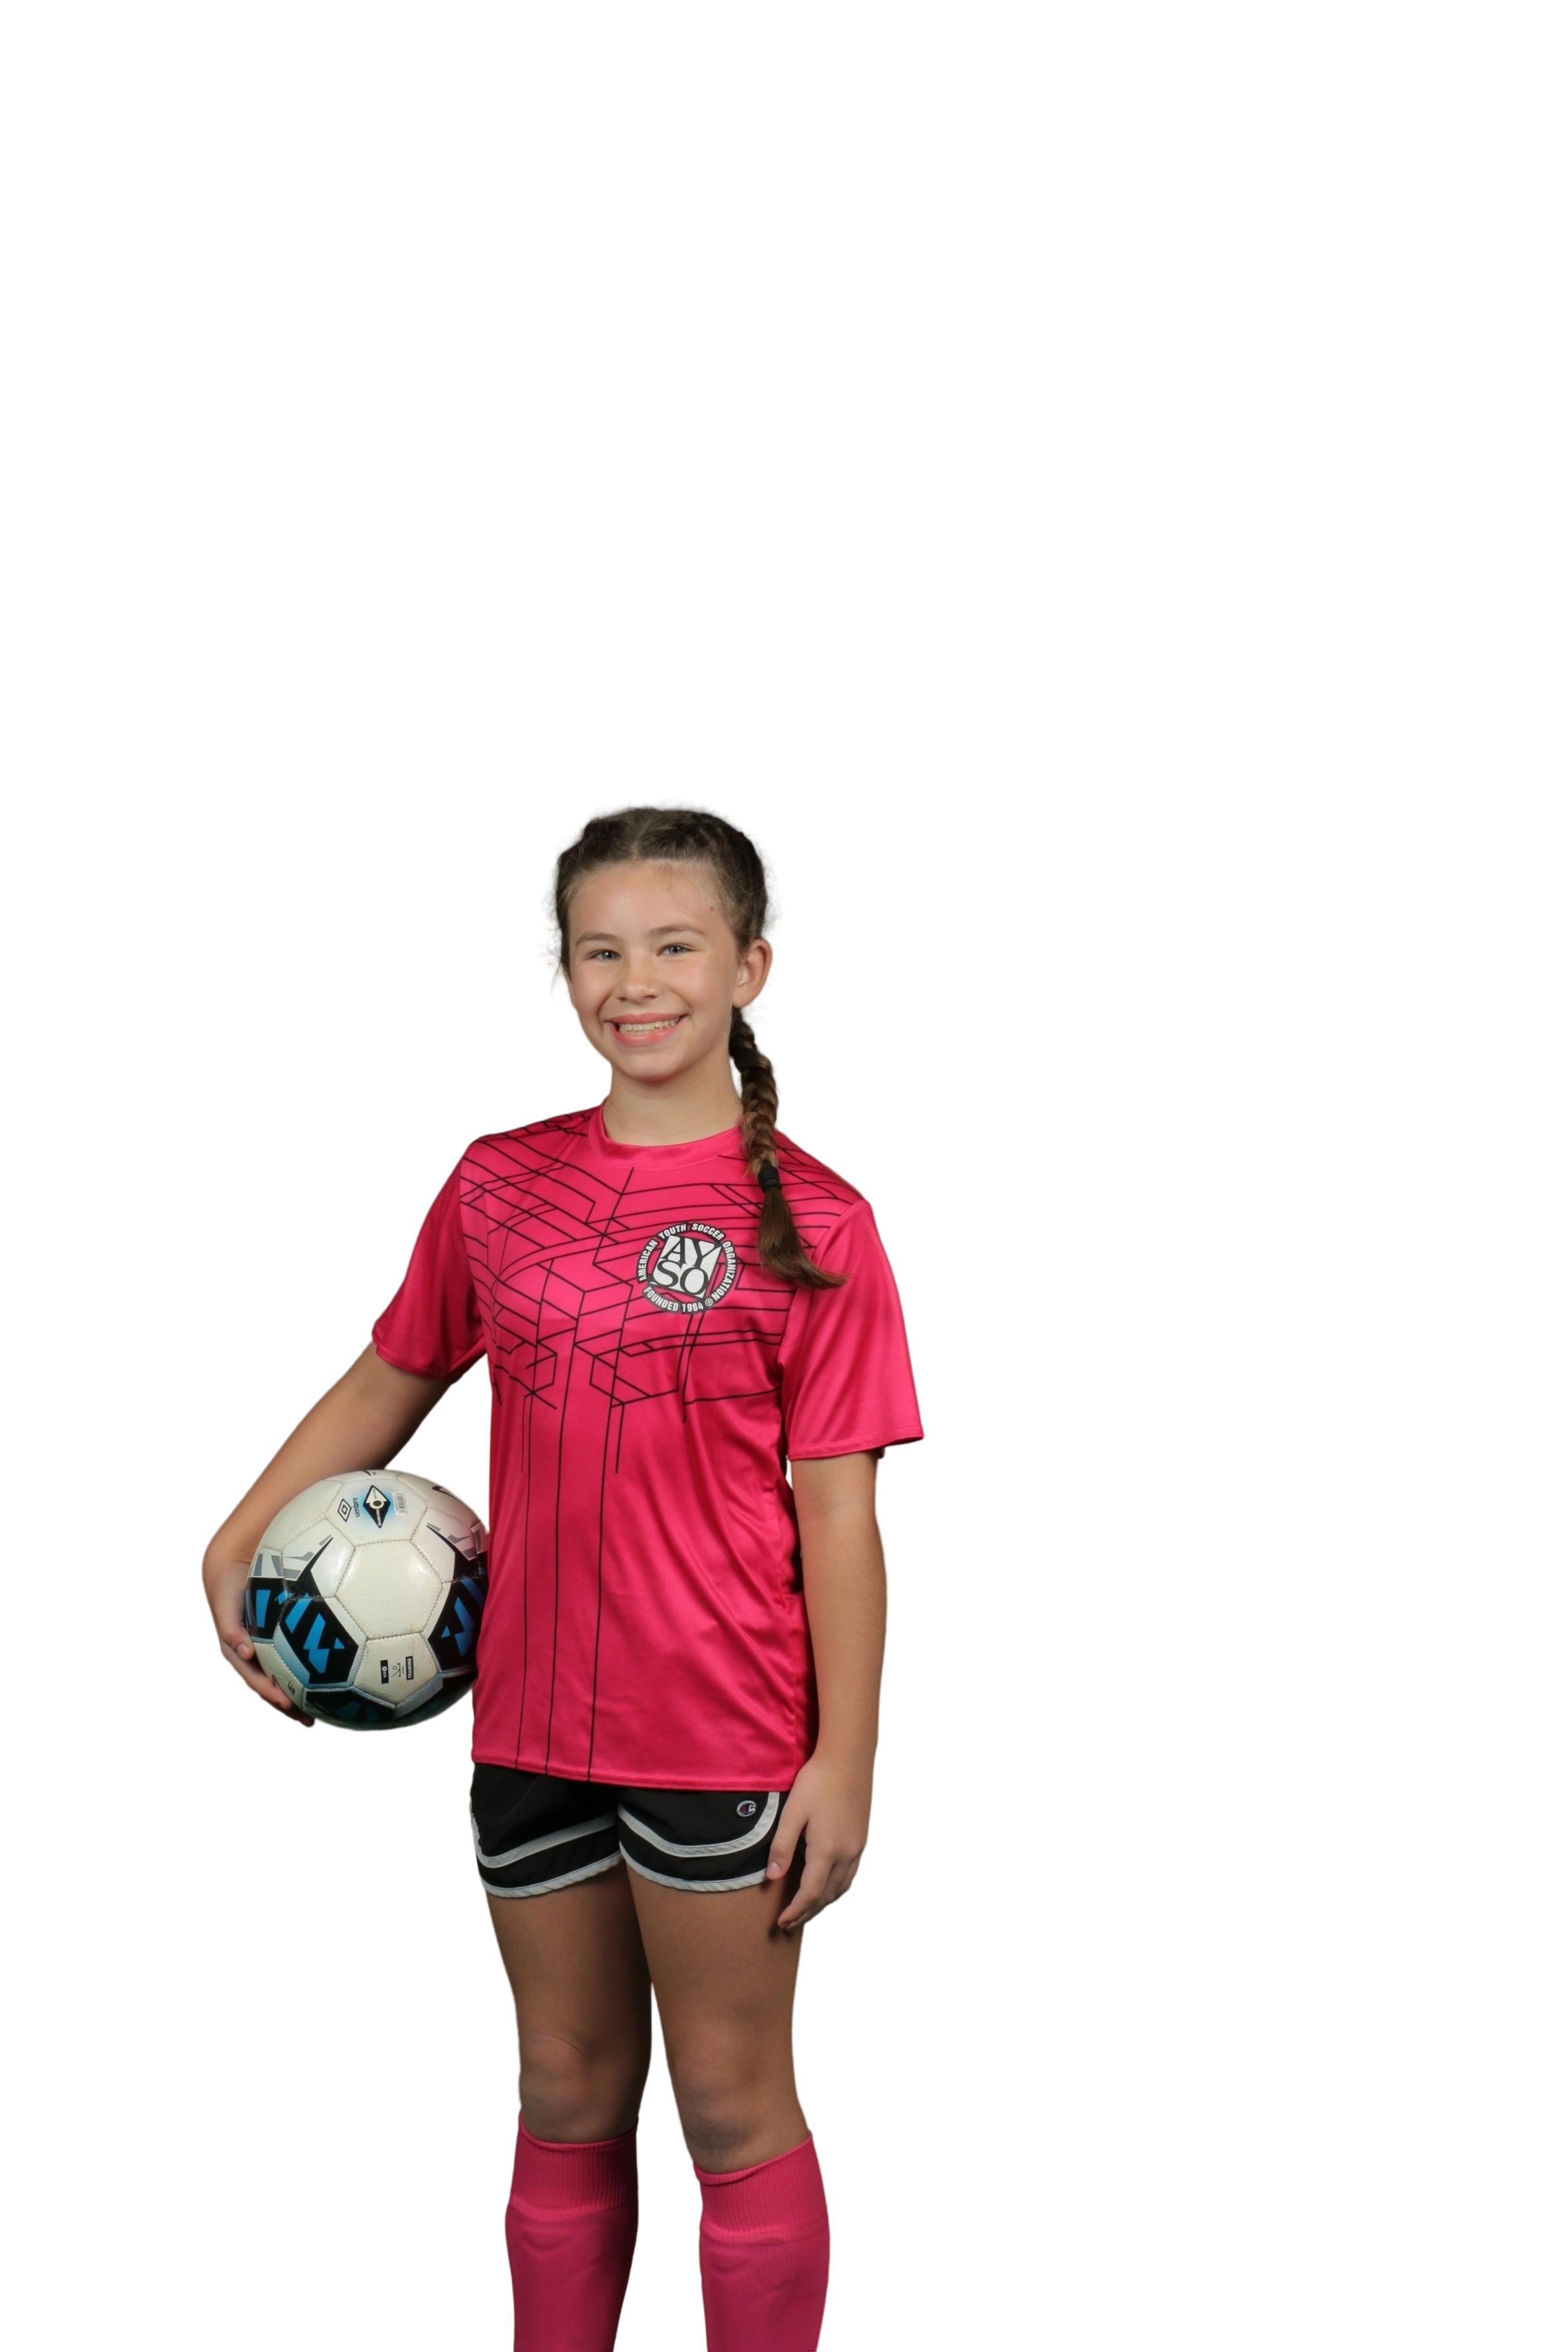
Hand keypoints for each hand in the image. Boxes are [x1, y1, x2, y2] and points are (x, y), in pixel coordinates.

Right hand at [200, 1551, 317, 1726]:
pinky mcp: (277, 1642)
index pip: (254, 1679)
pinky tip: (329, 1682)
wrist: (232, 1569)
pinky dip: (307, 1674)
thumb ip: (230, 1628)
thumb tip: (244, 1652)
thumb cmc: (228, 1588)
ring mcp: (264, 1651)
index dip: (268, 1692)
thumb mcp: (225, 1606)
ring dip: (300, 1697)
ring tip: (324, 1713)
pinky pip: (292, 1662)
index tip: (286, 1703)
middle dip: (289, 1706)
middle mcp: (252, 1657)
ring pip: (283, 1680)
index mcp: (238, 1653)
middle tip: (310, 1721)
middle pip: (271, 1688)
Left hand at [766, 1748, 874, 1932]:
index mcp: (826, 1850)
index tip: (781, 1923)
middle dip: (807, 1913)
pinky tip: (827, 1888)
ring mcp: (858, 1848)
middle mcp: (846, 1854)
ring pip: (842, 1889)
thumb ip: (782, 1846)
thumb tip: (772, 1877)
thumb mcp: (793, 1811)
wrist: (849, 1757)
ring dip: (823, 1904)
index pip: (809, 1893)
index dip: (795, 1911)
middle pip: (826, 1896)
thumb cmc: (817, 1781)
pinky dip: (837, 1889)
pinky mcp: (862, 1839)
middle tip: (788, 1924)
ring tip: (805, 1911)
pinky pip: (851, 1876)